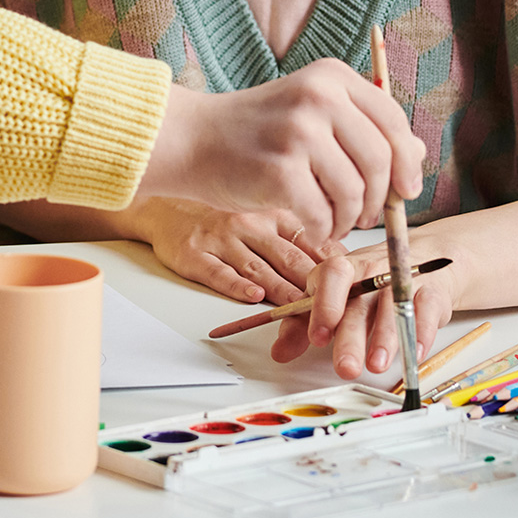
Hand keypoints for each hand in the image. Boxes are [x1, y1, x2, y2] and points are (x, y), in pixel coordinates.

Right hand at [129, 199, 328, 305]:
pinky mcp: (194, 254)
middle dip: (313, 285)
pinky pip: (218, 272)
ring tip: (301, 308)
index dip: (332, 268)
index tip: (351, 286)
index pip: (310, 242)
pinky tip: (252, 296)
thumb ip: (301, 240)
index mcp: (273, 216)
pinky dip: (236, 285)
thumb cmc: (222, 221)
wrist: (166, 209)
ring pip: (257, 268)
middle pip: (288, 258)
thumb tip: (344, 262)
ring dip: (282, 290)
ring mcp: (221, 239)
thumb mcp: (266, 220)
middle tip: (334, 306)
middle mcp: (250, 225)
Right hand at [140, 62, 424, 239]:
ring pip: (356, 192)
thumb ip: (362, 128)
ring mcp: (298, 132)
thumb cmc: (253, 132)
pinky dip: (324, 229)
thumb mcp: (310, 115)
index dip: (407, 162)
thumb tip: (418, 153)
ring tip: (334, 222)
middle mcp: (318, 97)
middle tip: (366, 215)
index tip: (405, 189)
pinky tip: (313, 226)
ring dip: (350, 218)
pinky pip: (324, 213)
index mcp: (331, 77)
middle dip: (380, 198)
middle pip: (382, 161)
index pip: (394, 122)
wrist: (189, 140)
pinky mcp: (280, 170)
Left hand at [274, 240, 462, 381]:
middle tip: (345, 367)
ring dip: (386, 339)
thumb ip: (302, 326)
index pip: (330, 278)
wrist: (414, 263)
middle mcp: (371, 272)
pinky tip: (413, 354)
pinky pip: (427, 311)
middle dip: (352, 338)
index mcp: (341, 269)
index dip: (323, 307)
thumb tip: (279, 352)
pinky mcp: (430, 293)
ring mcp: (403, 280)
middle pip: (360, 304)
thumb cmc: (364, 286)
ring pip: (394, 309)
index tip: (316, 338)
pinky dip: (420, 333)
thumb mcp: (328, 301)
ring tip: (377, 365)